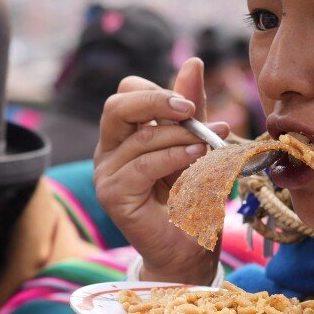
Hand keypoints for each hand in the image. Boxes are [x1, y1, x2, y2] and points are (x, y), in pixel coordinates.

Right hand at [94, 57, 230, 284]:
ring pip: (138, 136)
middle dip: (156, 100)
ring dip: (178, 137)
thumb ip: (193, 112)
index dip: (157, 91)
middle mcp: (110, 150)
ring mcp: (107, 173)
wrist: (191, 251)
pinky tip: (195, 158)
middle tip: (190, 109)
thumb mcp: (199, 147)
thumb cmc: (194, 200)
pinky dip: (172, 158)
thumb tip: (193, 62)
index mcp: (127, 134)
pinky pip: (141, 165)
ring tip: (206, 146)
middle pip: (118, 105)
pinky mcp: (112, 195)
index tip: (192, 104)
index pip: (127, 92)